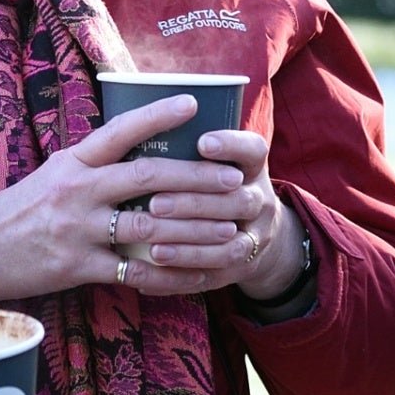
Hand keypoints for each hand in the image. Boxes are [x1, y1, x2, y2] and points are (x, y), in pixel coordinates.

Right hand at [0, 94, 245, 304]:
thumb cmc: (17, 212)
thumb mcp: (51, 174)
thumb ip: (93, 163)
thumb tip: (139, 146)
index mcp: (72, 161)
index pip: (119, 130)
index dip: (157, 115)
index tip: (193, 103)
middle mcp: (76, 190)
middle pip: (147, 177)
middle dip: (196, 178)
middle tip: (232, 178)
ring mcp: (77, 229)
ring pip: (149, 225)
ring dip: (195, 227)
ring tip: (230, 227)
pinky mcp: (77, 267)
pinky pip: (134, 272)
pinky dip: (170, 273)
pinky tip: (198, 273)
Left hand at [140, 126, 304, 301]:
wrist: (256, 232)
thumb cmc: (217, 184)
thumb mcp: (216, 161)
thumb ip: (186, 146)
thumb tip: (134, 120)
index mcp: (251, 166)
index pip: (252, 149)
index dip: (231, 145)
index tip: (202, 142)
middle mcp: (259, 199)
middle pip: (238, 200)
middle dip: (195, 202)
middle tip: (154, 202)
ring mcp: (255, 236)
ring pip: (229, 243)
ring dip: (190, 244)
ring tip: (153, 244)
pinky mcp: (241, 267)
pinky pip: (215, 275)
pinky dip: (182, 274)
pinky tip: (152, 270)